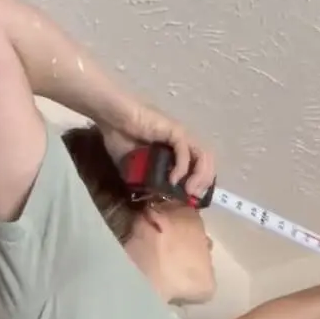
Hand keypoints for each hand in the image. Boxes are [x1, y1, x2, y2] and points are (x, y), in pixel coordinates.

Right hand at [100, 104, 215, 199]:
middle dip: (204, 183)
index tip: (192, 199)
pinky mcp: (174, 130)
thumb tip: (153, 198)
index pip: (200, 167)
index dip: (200, 184)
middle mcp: (184, 142)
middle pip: (207, 163)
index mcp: (178, 150)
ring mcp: (180, 135)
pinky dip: (182, 167)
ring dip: (199, 176)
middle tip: (193, 197)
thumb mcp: (136, 168)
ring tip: (188, 191)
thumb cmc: (120, 138)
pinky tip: (173, 179)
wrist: (111, 118)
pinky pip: (184, 150)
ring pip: (203, 156)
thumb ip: (147, 180)